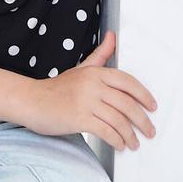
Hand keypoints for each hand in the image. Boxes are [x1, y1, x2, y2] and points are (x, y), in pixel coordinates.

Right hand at [23, 30, 157, 150]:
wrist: (30, 101)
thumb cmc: (56, 88)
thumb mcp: (80, 68)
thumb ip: (100, 55)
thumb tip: (112, 36)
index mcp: (95, 72)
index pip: (128, 82)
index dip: (144, 95)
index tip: (152, 107)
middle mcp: (92, 85)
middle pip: (127, 104)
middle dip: (142, 121)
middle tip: (149, 131)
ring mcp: (85, 101)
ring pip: (119, 120)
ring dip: (130, 135)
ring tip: (133, 143)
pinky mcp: (78, 118)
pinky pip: (106, 132)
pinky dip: (116, 141)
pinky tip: (119, 145)